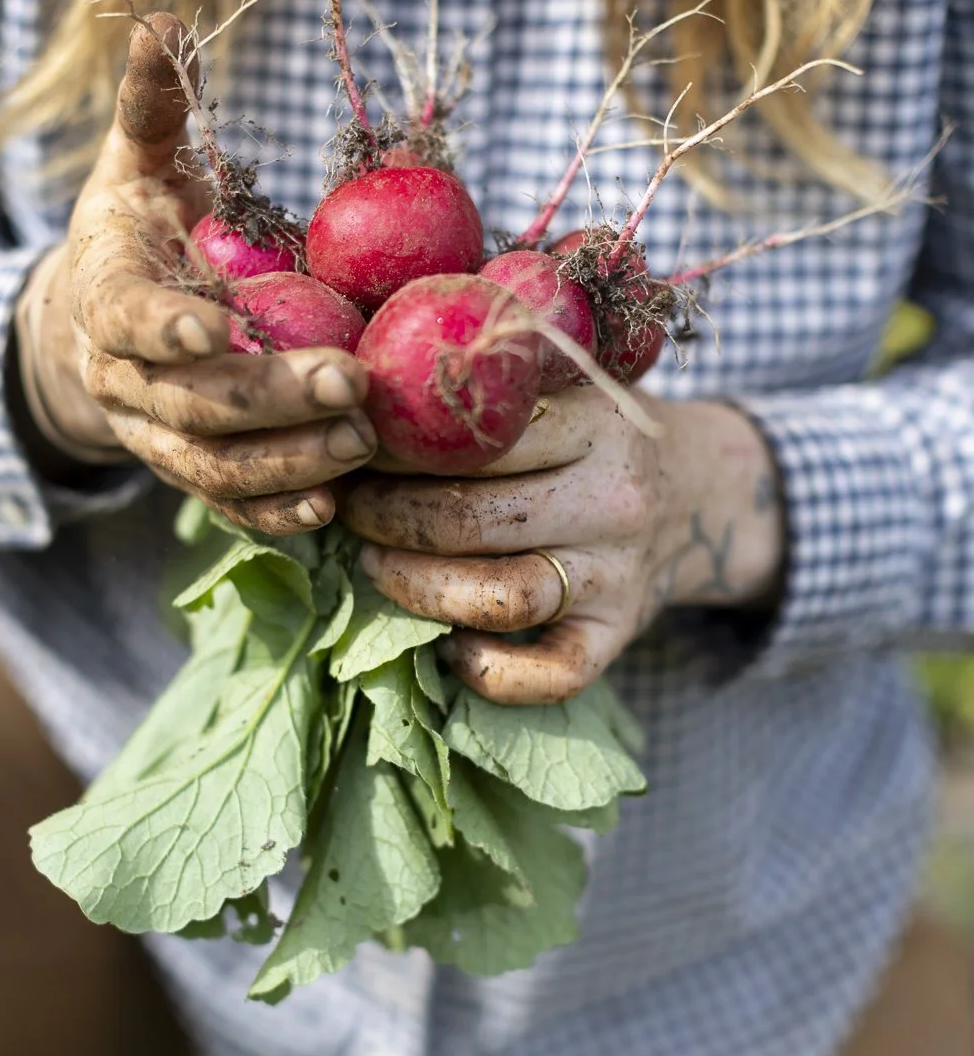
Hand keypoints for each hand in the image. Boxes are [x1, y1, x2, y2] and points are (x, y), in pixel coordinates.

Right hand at [13, 13, 375, 534]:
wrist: (87, 333)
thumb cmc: (131, 233)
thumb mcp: (134, 166)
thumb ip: (152, 106)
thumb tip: (164, 19)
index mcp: (107, 298)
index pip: (129, 319)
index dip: (165, 327)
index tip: (215, 325)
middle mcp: (125, 380)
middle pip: (190, 403)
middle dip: (267, 399)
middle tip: (349, 382)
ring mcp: (155, 436)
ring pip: (211, 466)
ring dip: (285, 462)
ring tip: (360, 442)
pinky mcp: (191, 471)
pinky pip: (227, 505)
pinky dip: (274, 513)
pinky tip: (331, 508)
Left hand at [338, 388, 783, 704]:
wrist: (705, 496)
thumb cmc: (601, 437)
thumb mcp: (570, 388)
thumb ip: (498, 382)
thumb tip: (367, 381)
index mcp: (594, 426)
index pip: (478, 441)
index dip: (397, 450)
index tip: (355, 449)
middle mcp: (611, 501)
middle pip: (473, 520)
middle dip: (388, 519)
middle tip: (350, 511)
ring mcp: (617, 575)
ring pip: (500, 597)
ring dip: (416, 589)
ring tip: (373, 566)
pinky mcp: (619, 635)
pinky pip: (553, 673)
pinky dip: (492, 673)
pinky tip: (450, 651)